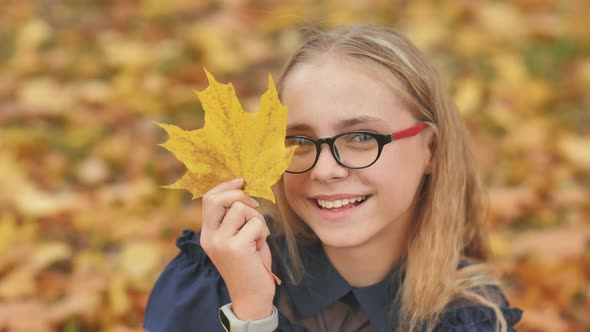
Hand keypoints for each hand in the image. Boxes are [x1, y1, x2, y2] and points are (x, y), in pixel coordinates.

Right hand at [200, 178, 274, 319]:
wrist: (252, 296)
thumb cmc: (250, 264)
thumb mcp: (238, 238)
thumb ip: (235, 218)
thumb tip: (243, 189)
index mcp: (208, 233)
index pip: (209, 199)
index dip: (226, 186)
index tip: (242, 182)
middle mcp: (210, 237)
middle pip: (218, 198)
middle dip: (241, 196)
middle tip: (255, 208)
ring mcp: (221, 242)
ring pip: (241, 209)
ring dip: (257, 219)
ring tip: (258, 236)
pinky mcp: (236, 248)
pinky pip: (255, 223)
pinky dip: (263, 232)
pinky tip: (260, 246)